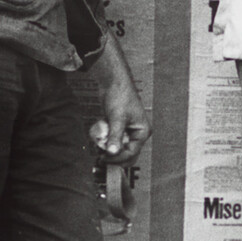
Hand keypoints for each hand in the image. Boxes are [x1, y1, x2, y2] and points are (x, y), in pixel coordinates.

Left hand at [88, 38, 149, 164]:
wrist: (113, 82)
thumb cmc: (120, 95)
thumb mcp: (117, 117)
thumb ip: (115, 136)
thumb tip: (112, 152)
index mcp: (142, 131)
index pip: (132, 152)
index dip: (118, 157)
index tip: (105, 158)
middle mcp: (137, 133)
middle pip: (127, 153)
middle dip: (114, 156)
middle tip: (101, 156)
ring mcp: (127, 131)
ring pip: (118, 148)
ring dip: (108, 148)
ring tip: (98, 145)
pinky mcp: (119, 128)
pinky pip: (112, 140)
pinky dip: (105, 141)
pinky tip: (99, 137)